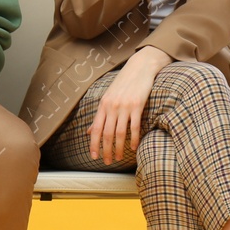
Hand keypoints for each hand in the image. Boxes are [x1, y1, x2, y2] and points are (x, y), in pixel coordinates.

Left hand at [87, 48, 169, 163]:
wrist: (139, 68)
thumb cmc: (124, 84)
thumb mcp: (108, 98)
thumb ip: (100, 116)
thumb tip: (89, 131)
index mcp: (103, 106)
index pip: (95, 129)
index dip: (93, 144)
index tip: (93, 156)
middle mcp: (111, 107)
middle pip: (107, 134)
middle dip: (106, 150)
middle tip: (107, 162)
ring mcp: (124, 107)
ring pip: (120, 133)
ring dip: (119, 148)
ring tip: (119, 158)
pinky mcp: (137, 106)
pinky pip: (134, 127)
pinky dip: (134, 139)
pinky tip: (133, 147)